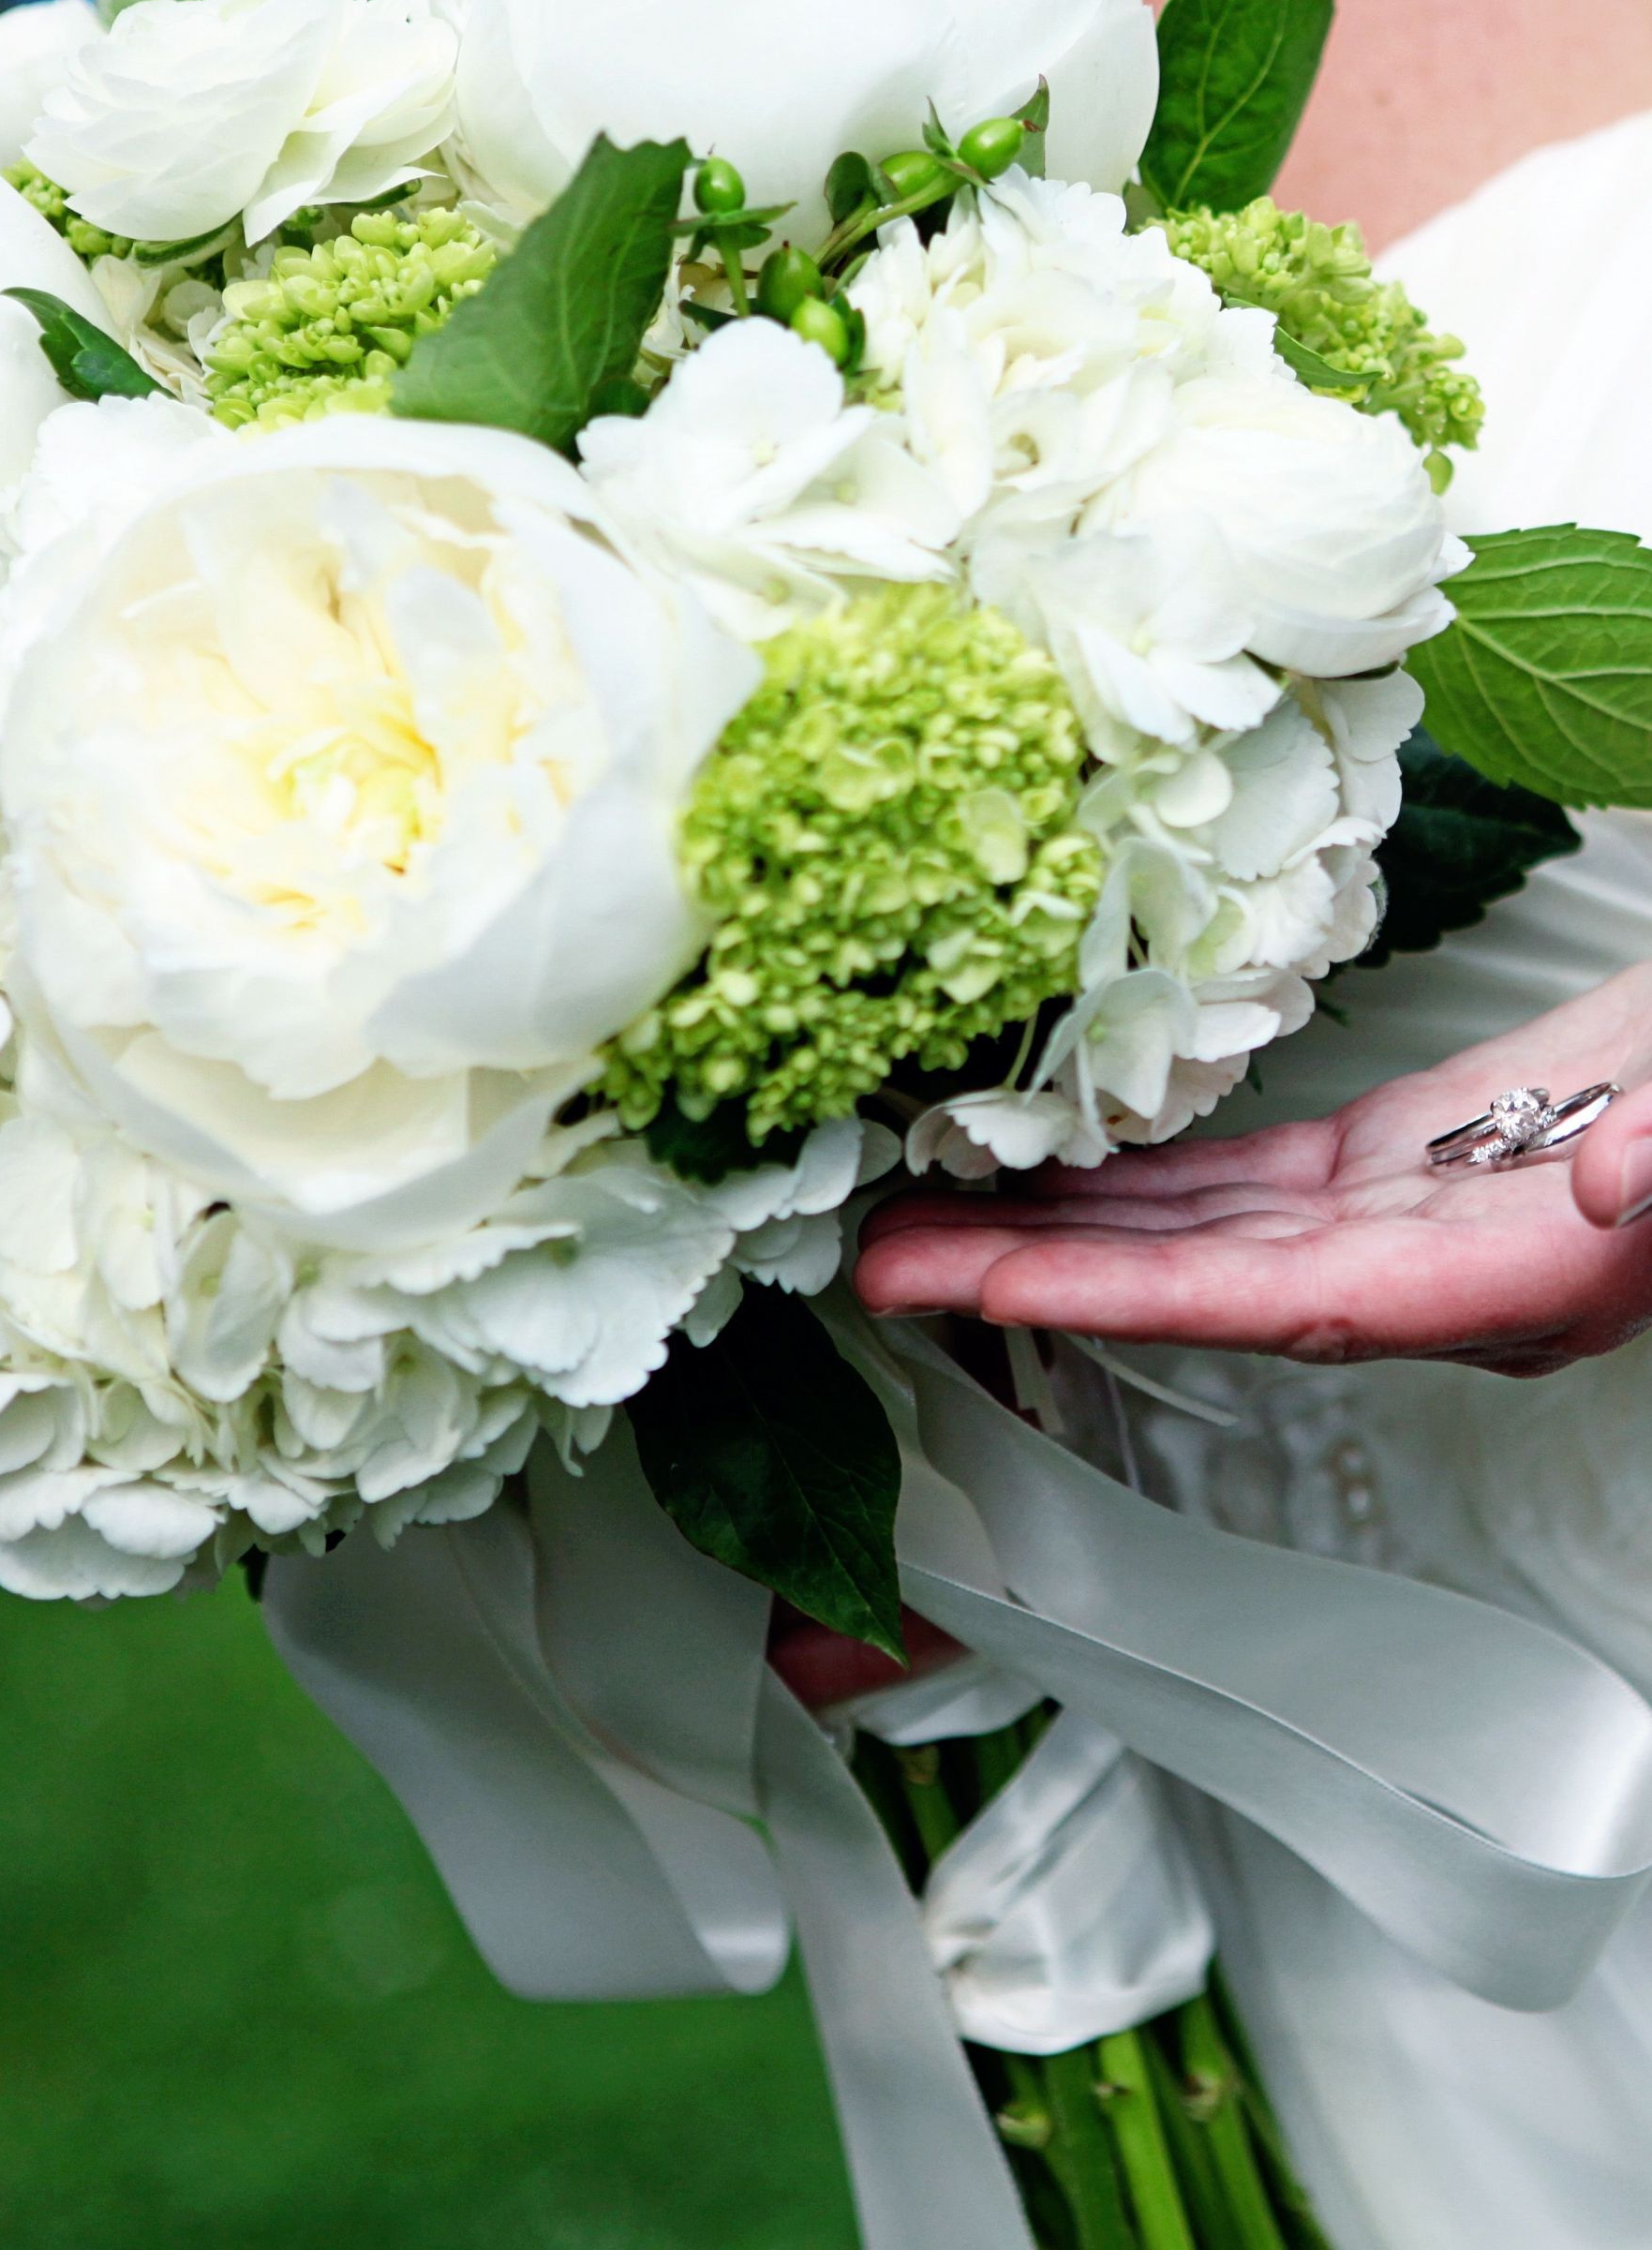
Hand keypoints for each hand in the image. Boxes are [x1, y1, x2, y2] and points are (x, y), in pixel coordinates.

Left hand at [856, 962, 1651, 1376]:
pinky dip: (1135, 1176)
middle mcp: (1423, 1272)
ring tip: (923, 1222)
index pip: (1281, 1302)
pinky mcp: (1383, 1162)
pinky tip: (1051, 1161)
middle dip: (1036, 1278)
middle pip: (1195, 1286)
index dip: (1134, 1298)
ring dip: (1059, 1229)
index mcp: (1500, 1278)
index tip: (997, 1289)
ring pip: (1195, 1237)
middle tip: (882, 1268)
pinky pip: (1233, 1183)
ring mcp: (1394, 1221)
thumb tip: (1602, 1190)